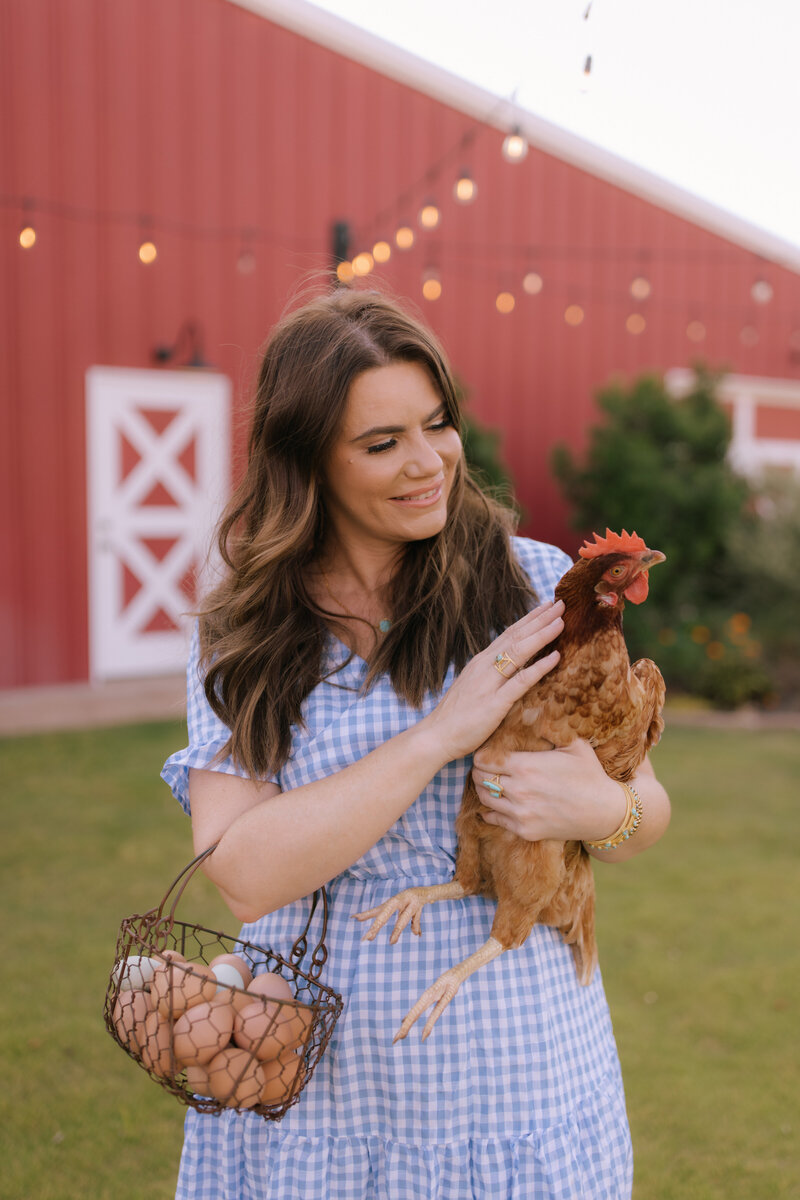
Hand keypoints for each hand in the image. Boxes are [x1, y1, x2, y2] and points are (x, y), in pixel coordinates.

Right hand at [420, 600, 563, 762]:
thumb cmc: (455, 717)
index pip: (509, 634)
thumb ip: (491, 676)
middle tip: (561, 603)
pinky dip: (540, 667)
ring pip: (519, 652)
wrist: (436, 736)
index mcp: (481, 662)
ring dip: (542, 635)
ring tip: (561, 622)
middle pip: (516, 636)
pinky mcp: (495, 703)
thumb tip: (509, 668)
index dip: (529, 619)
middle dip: (540, 619)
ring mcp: (489, 683)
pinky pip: (521, 681)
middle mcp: (484, 666)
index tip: (547, 607)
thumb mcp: (474, 688)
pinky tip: (556, 657)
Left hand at [473, 739, 627, 842]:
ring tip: (490, 782)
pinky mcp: (525, 830)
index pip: (483, 759)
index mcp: (526, 766)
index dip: (482, 755)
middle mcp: (519, 790)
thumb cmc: (589, 774)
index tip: (488, 753)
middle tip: (486, 767)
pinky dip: (491, 811)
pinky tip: (497, 804)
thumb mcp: (573, 744)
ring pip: (484, 798)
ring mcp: (521, 812)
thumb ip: (549, 727)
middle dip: (480, 771)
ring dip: (483, 789)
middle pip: (479, 778)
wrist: (604, 812)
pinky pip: (494, 819)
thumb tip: (532, 708)